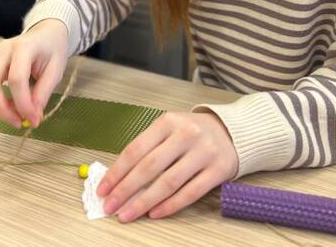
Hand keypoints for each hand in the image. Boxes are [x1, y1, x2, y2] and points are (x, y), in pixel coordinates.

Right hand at [0, 19, 68, 127]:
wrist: (46, 33)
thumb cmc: (53, 49)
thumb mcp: (56, 70)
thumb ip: (43, 93)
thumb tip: (33, 116)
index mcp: (23, 47)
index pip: (16, 79)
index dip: (23, 104)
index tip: (33, 120)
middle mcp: (4, 50)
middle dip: (1, 108)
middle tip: (18, 123)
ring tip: (18, 115)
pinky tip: (12, 107)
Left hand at [97, 111, 237, 221]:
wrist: (232, 131)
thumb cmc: (192, 132)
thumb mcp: (169, 129)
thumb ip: (147, 148)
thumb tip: (119, 177)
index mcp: (168, 121)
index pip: (136, 149)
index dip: (117, 171)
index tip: (103, 189)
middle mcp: (186, 134)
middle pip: (149, 167)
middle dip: (126, 189)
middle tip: (110, 206)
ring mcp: (204, 152)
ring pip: (169, 182)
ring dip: (144, 202)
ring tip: (128, 214)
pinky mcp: (218, 170)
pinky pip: (191, 192)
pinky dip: (170, 205)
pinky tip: (154, 213)